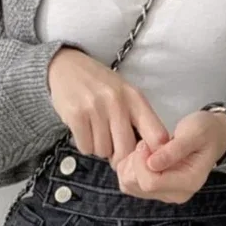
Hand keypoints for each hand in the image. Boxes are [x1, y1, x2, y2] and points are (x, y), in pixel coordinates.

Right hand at [47, 46, 169, 168]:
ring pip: (104, 151)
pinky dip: (85, 145)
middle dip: (119, 156)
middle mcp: (118, 102)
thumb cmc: (101, 85)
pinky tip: (85, 131)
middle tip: (113, 148)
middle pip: (127, 150)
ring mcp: (96, 108)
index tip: (144, 158)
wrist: (68, 67)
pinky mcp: (76, 115)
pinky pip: (86, 147)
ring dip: (100, 148)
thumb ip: (140, 120)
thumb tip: (146, 155)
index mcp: (136, 98)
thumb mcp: (127, 94)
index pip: (157, 135)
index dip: (153, 154)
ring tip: (96, 131)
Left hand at [115, 109, 225, 202]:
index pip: (150, 182)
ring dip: (131, 164)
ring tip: (146, 148)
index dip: (141, 161)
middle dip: (135, 161)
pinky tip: (142, 155)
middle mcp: (176, 194)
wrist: (211, 137)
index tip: (146, 142)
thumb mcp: (195, 133)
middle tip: (146, 143)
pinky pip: (130, 183)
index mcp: (189, 182)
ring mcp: (165, 194)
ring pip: (130, 185)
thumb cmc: (205, 131)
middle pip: (138, 185)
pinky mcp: (156, 190)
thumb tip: (152, 164)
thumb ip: (175, 149)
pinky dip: (130, 168)